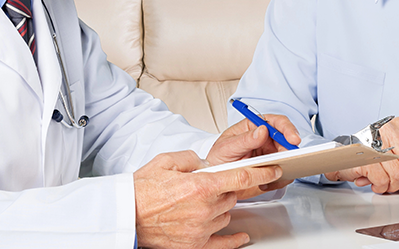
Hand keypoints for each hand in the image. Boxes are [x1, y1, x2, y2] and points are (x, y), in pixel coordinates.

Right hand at [134, 150, 282, 248]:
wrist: (125, 216)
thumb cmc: (142, 190)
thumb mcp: (167, 161)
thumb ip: (192, 158)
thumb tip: (206, 163)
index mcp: (201, 185)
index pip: (242, 177)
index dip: (262, 172)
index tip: (273, 169)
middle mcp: (204, 208)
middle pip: (232, 196)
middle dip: (225, 188)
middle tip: (208, 185)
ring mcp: (201, 229)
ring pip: (226, 215)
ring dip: (220, 208)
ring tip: (198, 203)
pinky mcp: (195, 245)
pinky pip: (222, 243)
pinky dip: (233, 240)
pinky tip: (241, 236)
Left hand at [205, 114, 300, 197]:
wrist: (213, 180)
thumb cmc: (218, 159)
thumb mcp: (227, 147)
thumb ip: (245, 139)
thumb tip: (262, 130)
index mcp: (254, 128)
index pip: (276, 122)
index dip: (287, 129)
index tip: (292, 139)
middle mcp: (265, 140)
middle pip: (286, 141)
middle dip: (289, 151)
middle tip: (289, 160)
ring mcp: (269, 156)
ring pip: (288, 159)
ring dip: (285, 167)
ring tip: (272, 175)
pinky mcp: (271, 172)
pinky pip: (283, 176)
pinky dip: (278, 181)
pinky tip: (265, 183)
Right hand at [324, 98, 398, 192]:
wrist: (346, 154)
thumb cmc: (376, 146)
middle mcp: (388, 129)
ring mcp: (374, 141)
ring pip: (398, 173)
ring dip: (395, 185)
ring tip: (390, 183)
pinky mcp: (363, 156)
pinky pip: (382, 179)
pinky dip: (382, 186)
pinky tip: (378, 183)